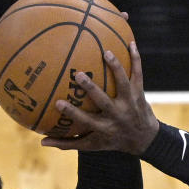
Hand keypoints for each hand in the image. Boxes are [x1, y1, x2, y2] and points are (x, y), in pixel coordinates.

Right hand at [40, 41, 159, 153]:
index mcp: (104, 127)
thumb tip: (42, 142)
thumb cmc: (113, 140)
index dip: (73, 113)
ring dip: (116, 69)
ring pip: (123, 84)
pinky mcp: (139, 93)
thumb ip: (68, 143)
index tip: (58, 103)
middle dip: (92, 89)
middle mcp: (117, 115)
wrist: (146, 140)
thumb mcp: (92, 145)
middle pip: (104, 101)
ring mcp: (130, 103)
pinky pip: (138, 74)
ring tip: (107, 52)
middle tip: (78, 75)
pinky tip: (131, 43)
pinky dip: (136, 59)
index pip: (86, 120)